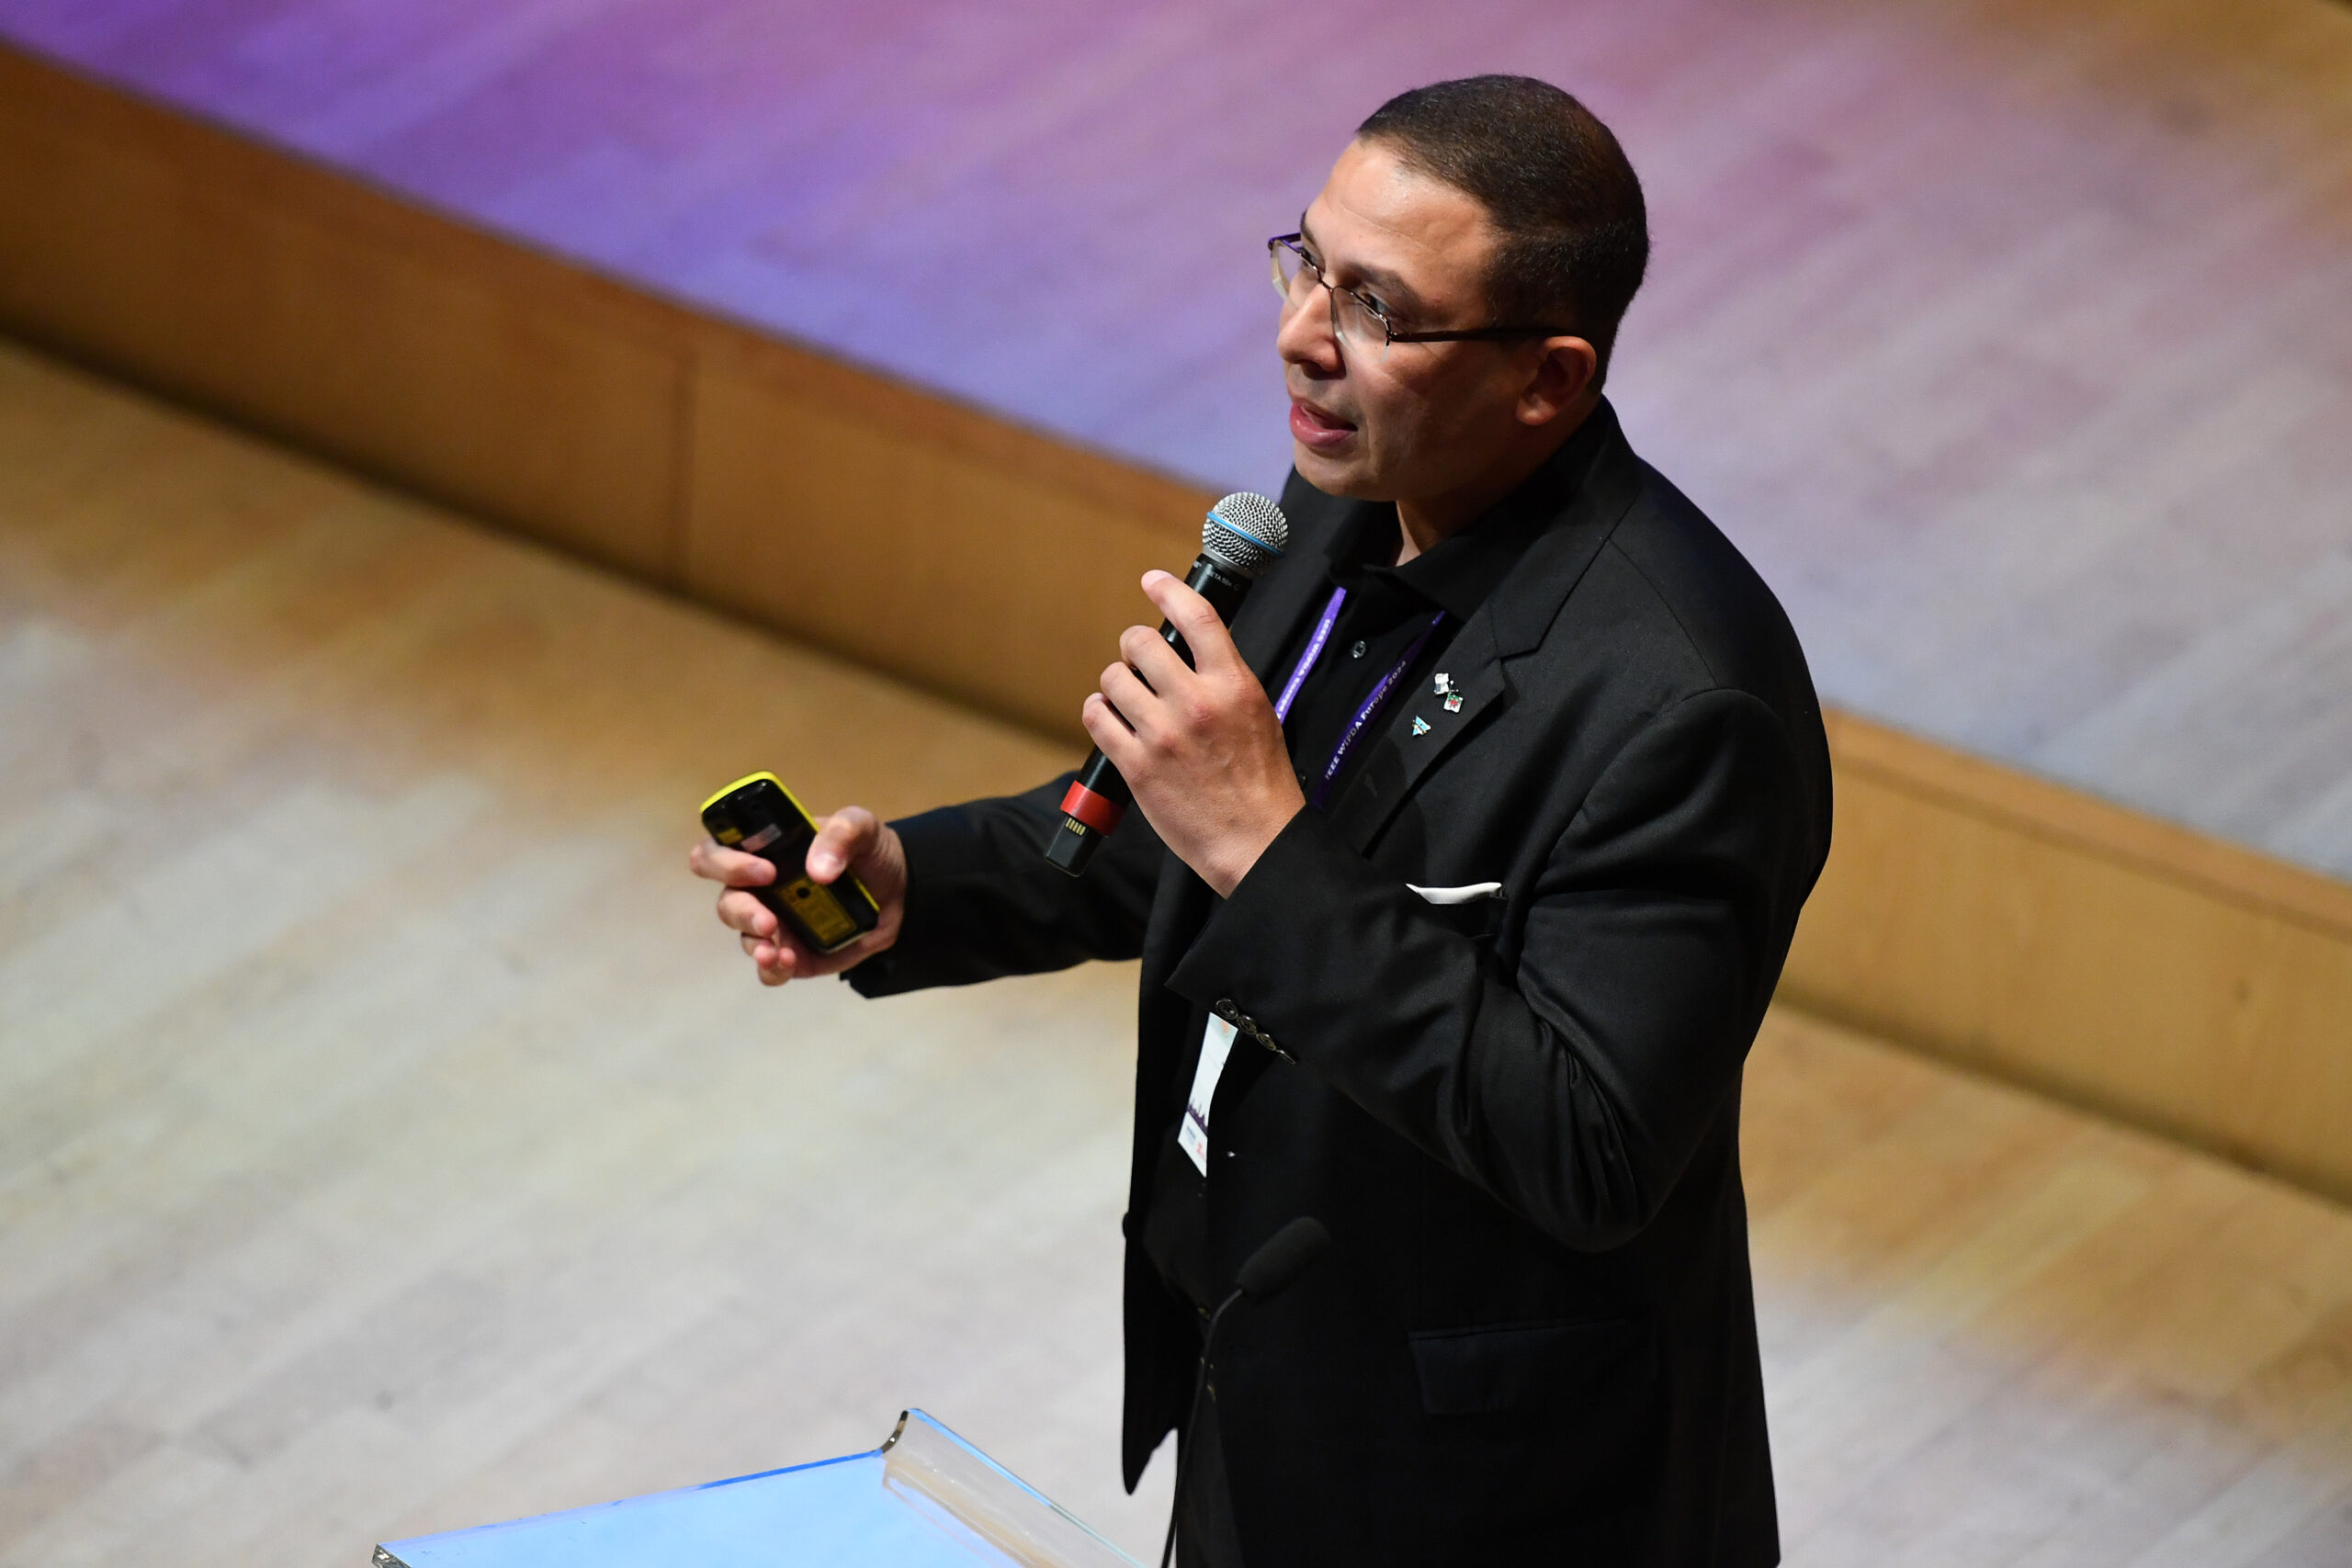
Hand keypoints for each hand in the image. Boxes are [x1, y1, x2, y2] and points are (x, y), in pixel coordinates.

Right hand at [688, 806, 905, 985]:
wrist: (901, 891)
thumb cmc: (870, 852)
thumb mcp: (862, 827)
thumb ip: (842, 833)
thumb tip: (819, 871)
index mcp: (764, 851)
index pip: (717, 852)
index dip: (726, 862)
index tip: (764, 870)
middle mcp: (760, 889)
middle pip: (726, 902)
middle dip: (742, 911)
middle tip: (769, 919)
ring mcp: (775, 923)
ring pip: (745, 937)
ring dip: (757, 944)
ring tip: (779, 950)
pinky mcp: (793, 953)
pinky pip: (769, 968)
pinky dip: (773, 969)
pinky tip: (789, 962)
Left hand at [1083, 571, 1303, 896]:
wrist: (1255, 841)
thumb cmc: (1261, 783)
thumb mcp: (1259, 714)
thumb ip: (1226, 679)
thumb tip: (1192, 651)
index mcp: (1234, 686)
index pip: (1197, 616)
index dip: (1168, 590)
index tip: (1152, 581)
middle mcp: (1197, 703)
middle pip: (1140, 641)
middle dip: (1133, 647)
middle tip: (1138, 661)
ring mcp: (1163, 734)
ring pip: (1113, 678)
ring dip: (1115, 684)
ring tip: (1126, 699)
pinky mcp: (1137, 765)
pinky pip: (1097, 717)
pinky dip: (1099, 713)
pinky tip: (1110, 719)